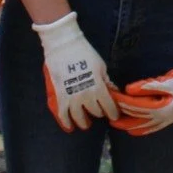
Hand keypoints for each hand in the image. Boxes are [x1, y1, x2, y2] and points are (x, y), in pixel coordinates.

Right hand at [31, 12, 120, 131]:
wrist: (63, 45)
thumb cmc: (85, 53)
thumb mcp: (101, 66)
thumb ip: (106, 81)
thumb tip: (113, 92)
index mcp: (98, 88)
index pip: (108, 107)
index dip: (113, 113)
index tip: (114, 115)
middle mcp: (86, 96)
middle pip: (95, 112)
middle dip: (99, 113)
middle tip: (99, 112)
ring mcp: (71, 98)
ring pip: (79, 118)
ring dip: (84, 122)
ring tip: (86, 123)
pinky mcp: (58, 97)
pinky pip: (62, 115)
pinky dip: (66, 123)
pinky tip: (69, 127)